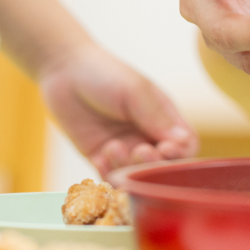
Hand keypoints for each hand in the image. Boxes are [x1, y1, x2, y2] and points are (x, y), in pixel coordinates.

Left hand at [37, 43, 197, 176]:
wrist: (64, 71)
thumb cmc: (105, 74)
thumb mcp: (135, 91)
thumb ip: (157, 117)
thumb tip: (184, 143)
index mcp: (162, 116)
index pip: (184, 145)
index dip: (180, 154)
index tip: (165, 148)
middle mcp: (146, 135)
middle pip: (162, 167)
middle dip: (152, 165)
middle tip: (139, 150)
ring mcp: (124, 148)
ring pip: (136, 176)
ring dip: (128, 168)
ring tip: (113, 148)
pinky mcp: (100, 158)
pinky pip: (110, 178)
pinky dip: (108, 173)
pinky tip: (100, 156)